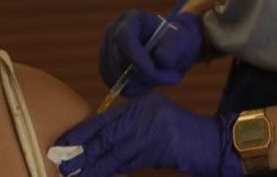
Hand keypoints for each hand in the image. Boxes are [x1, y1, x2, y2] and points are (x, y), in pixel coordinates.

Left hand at [54, 93, 241, 176]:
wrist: (215, 142)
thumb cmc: (185, 134)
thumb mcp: (156, 122)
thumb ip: (131, 128)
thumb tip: (100, 144)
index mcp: (143, 105)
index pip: (106, 118)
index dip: (83, 132)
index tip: (63, 142)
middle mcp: (146, 113)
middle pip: (108, 134)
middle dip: (83, 150)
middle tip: (61, 161)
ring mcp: (155, 129)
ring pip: (116, 150)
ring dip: (94, 164)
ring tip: (74, 173)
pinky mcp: (163, 147)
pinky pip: (130, 162)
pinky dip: (113, 170)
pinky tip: (99, 175)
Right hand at [98, 9, 202, 96]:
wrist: (171, 50)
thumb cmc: (176, 42)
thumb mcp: (180, 42)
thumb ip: (171, 50)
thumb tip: (158, 60)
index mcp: (131, 19)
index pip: (123, 37)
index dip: (135, 56)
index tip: (152, 70)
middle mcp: (113, 33)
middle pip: (118, 60)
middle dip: (144, 75)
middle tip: (172, 77)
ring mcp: (107, 52)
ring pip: (116, 77)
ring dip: (143, 84)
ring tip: (163, 77)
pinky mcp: (108, 70)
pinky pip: (118, 87)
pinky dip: (137, 90)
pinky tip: (152, 82)